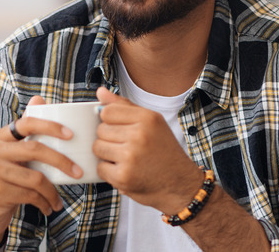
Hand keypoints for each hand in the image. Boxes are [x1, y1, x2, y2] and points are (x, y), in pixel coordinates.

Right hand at [0, 96, 83, 249]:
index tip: (71, 134)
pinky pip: (30, 195)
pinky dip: (44, 202)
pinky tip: (48, 207)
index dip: (50, 126)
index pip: (26, 123)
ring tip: (59, 199)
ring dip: (53, 191)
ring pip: (36, 178)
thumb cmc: (4, 177)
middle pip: (35, 150)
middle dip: (62, 161)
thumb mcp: (11, 153)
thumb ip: (25, 130)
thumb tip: (39, 98)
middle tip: (78, 172)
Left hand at [93, 87, 204, 214]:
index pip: (107, 111)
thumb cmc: (164, 151)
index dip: (110, 121)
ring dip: (107, 155)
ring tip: (126, 158)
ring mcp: (130, 157)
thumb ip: (124, 106)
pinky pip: (100, 168)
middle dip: (109, 139)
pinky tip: (126, 171)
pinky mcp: (123, 177)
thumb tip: (100, 92)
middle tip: (127, 147)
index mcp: (147, 118)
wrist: (180, 184)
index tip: (121, 129)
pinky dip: (109, 172)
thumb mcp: (151, 122)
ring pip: (98, 148)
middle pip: (101, 130)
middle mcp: (139, 135)